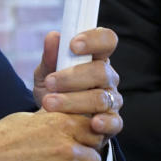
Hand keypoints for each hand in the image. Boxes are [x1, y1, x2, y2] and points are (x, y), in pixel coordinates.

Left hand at [32, 27, 121, 144]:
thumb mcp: (46, 73)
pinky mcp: (112, 123)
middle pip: (101, 71)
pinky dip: (104, 122)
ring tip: (49, 104)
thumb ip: (50, 56)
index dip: (94, 40)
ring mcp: (113, 101)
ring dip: (73, 101)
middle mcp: (108, 77)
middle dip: (73, 77)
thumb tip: (53, 37)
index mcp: (97, 58)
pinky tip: (92, 123)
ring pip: (101, 98)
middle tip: (50, 82)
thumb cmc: (54, 91)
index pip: (107, 40)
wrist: (53, 124)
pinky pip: (114, 122)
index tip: (73, 45)